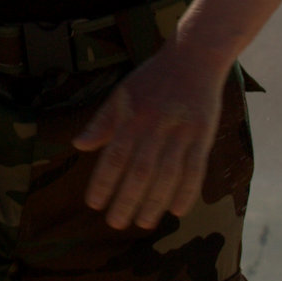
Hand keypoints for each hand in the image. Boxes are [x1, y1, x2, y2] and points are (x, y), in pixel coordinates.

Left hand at [75, 47, 230, 230]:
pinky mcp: (203, 134)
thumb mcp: (122, 94)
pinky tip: (178, 211)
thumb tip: (79, 146)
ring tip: (144, 223)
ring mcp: (181, 131)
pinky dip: (187, 191)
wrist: (194, 57)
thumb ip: (102, 122)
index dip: (103, 182)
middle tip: (116, 223)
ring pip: (167, 174)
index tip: (94, 204)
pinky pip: (196, 168)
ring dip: (154, 202)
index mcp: (132, 117)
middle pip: (139, 171)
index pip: (114, 156)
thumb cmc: (153, 78)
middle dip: (126, 200)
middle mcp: (155, 126)